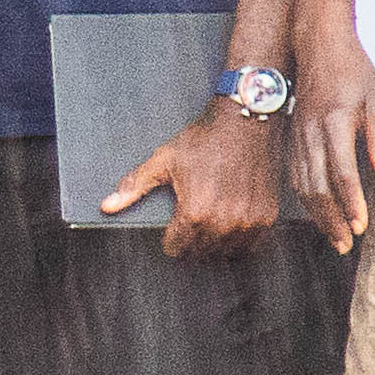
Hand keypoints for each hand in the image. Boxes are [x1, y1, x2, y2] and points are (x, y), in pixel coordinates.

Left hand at [105, 98, 286, 258]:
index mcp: (194, 212)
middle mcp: (223, 222)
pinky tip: (229, 229)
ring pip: (225, 252)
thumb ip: (135, 186)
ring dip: (213, 246)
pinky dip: (238, 241)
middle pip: (200, 252)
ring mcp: (248, 221)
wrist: (246, 121)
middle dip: (190, 244)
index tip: (170, 233)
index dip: (169, 241)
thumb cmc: (204, 139)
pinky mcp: (267, 217)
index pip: (176, 248)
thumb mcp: (163, 160)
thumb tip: (107, 206)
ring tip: (206, 230)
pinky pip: (250, 245)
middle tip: (187, 230)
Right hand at [289, 17, 374, 253]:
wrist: (317, 47)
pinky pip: (295, 175)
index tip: (361, 226)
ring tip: (334, 236)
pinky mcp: (292, 138)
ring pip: (302, 185)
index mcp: (334, 123)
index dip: (351, 202)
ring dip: (317, 215)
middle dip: (331, 219)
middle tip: (346, 244)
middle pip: (316, 187)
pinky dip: (305, 199)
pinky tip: (317, 212)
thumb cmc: (353, 73)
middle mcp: (310, 133)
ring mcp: (297, 136)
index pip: (342, 172)